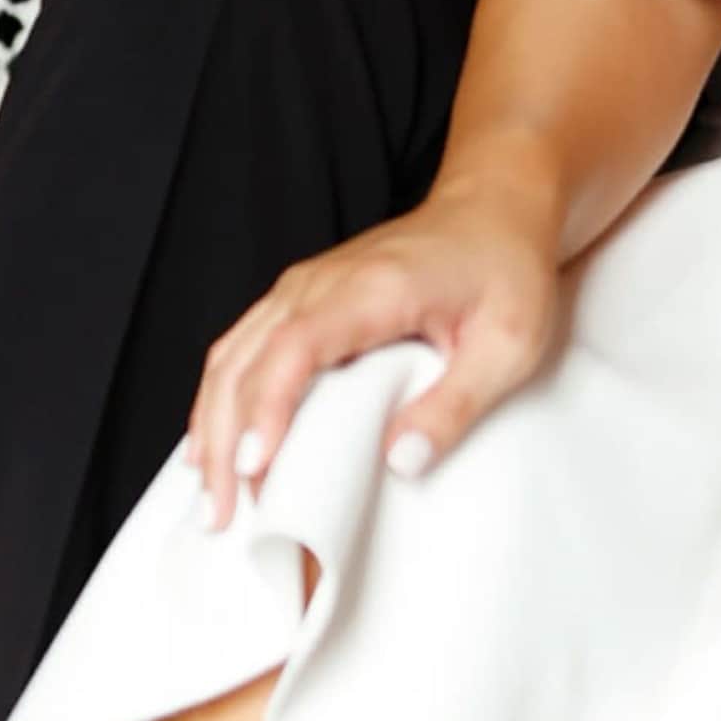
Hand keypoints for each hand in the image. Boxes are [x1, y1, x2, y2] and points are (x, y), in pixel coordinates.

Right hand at [186, 177, 565, 517]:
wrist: (494, 208)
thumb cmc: (505, 270)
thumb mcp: (509, 344)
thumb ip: (455, 404)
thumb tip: (401, 462)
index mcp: (372, 290)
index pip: (296, 348)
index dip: (268, 407)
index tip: (255, 465)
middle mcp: (321, 283)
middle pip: (246, 360)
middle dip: (225, 440)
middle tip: (224, 512)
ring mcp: (304, 287)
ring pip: (232, 356)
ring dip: (212, 426)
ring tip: (212, 498)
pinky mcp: (301, 299)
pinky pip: (242, 348)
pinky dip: (220, 399)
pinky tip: (213, 445)